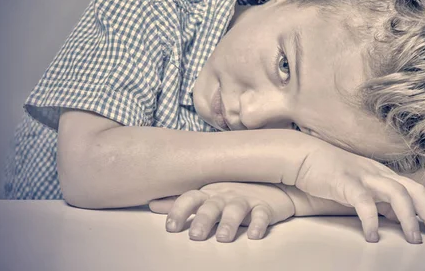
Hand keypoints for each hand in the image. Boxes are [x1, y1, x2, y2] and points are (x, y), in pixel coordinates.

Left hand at [149, 182, 294, 241]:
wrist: (273, 186)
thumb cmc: (234, 192)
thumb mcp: (207, 196)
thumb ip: (181, 203)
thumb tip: (152, 203)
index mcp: (209, 193)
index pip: (190, 197)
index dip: (179, 210)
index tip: (170, 227)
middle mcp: (225, 195)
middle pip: (211, 205)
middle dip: (203, 219)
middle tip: (195, 235)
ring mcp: (246, 199)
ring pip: (236, 209)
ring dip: (229, 223)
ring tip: (223, 237)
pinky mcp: (266, 206)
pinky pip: (263, 214)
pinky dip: (259, 224)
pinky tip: (254, 234)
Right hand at [294, 145, 424, 243]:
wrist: (305, 156)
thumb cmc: (331, 173)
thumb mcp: (362, 185)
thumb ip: (380, 198)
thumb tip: (396, 217)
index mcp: (384, 174)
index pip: (418, 188)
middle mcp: (378, 173)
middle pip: (415, 189)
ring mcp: (363, 176)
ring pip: (397, 193)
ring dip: (409, 217)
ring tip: (414, 238)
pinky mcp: (345, 182)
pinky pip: (363, 202)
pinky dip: (371, 220)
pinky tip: (372, 236)